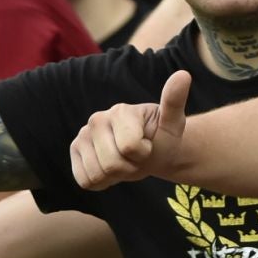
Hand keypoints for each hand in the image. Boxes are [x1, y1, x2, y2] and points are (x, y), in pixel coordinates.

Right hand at [70, 69, 190, 189]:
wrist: (151, 151)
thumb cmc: (162, 136)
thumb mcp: (173, 122)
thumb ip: (174, 101)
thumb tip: (183, 75)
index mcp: (121, 111)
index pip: (130, 147)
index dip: (143, 153)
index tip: (148, 144)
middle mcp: (97, 119)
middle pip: (112, 164)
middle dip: (130, 167)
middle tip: (137, 156)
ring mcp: (82, 135)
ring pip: (97, 174)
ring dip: (116, 176)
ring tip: (125, 160)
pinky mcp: (75, 151)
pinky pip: (85, 180)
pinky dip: (102, 182)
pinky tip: (112, 169)